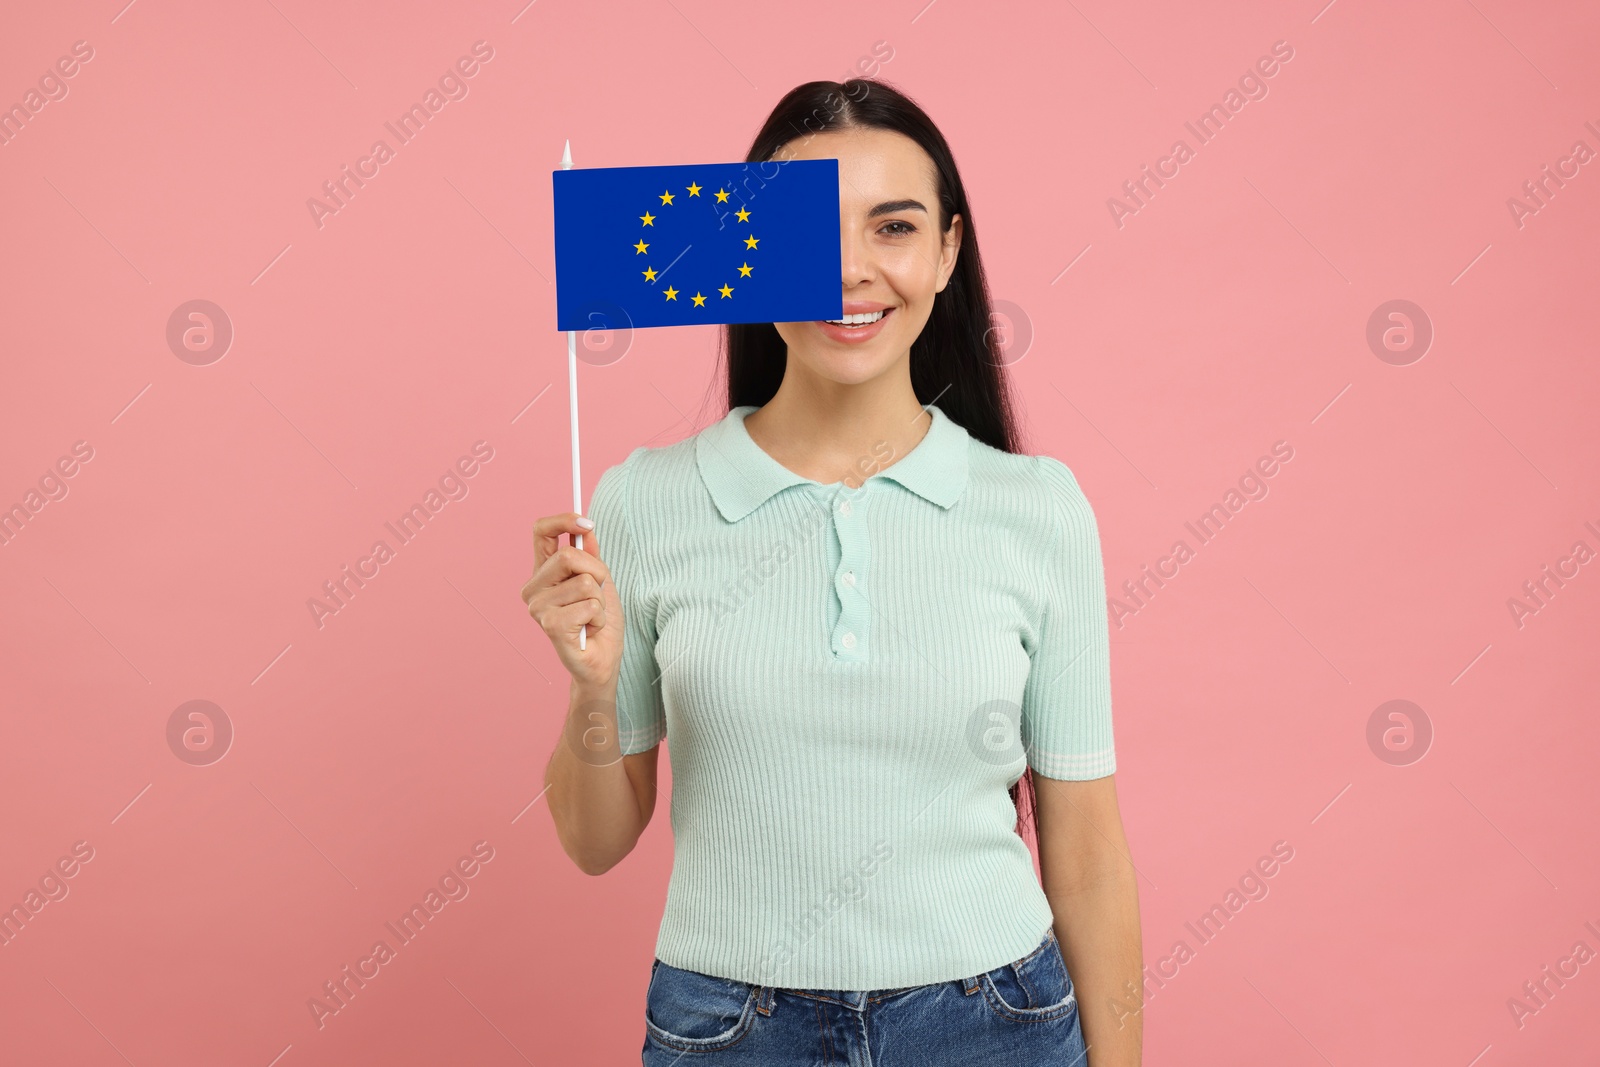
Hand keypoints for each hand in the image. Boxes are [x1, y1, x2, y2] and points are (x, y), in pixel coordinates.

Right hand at [521, 513, 622, 690]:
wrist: (602, 661)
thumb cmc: (599, 623)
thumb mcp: (600, 582)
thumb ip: (591, 557)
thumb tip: (586, 529)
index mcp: (543, 573)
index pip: (541, 533)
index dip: (563, 521)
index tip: (586, 523)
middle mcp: (534, 588)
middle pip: (568, 557)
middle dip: (597, 572)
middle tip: (599, 594)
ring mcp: (538, 608)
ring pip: (584, 583)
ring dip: (600, 600)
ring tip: (592, 617)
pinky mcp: (550, 625)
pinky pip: (588, 605)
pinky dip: (599, 617)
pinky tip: (590, 629)